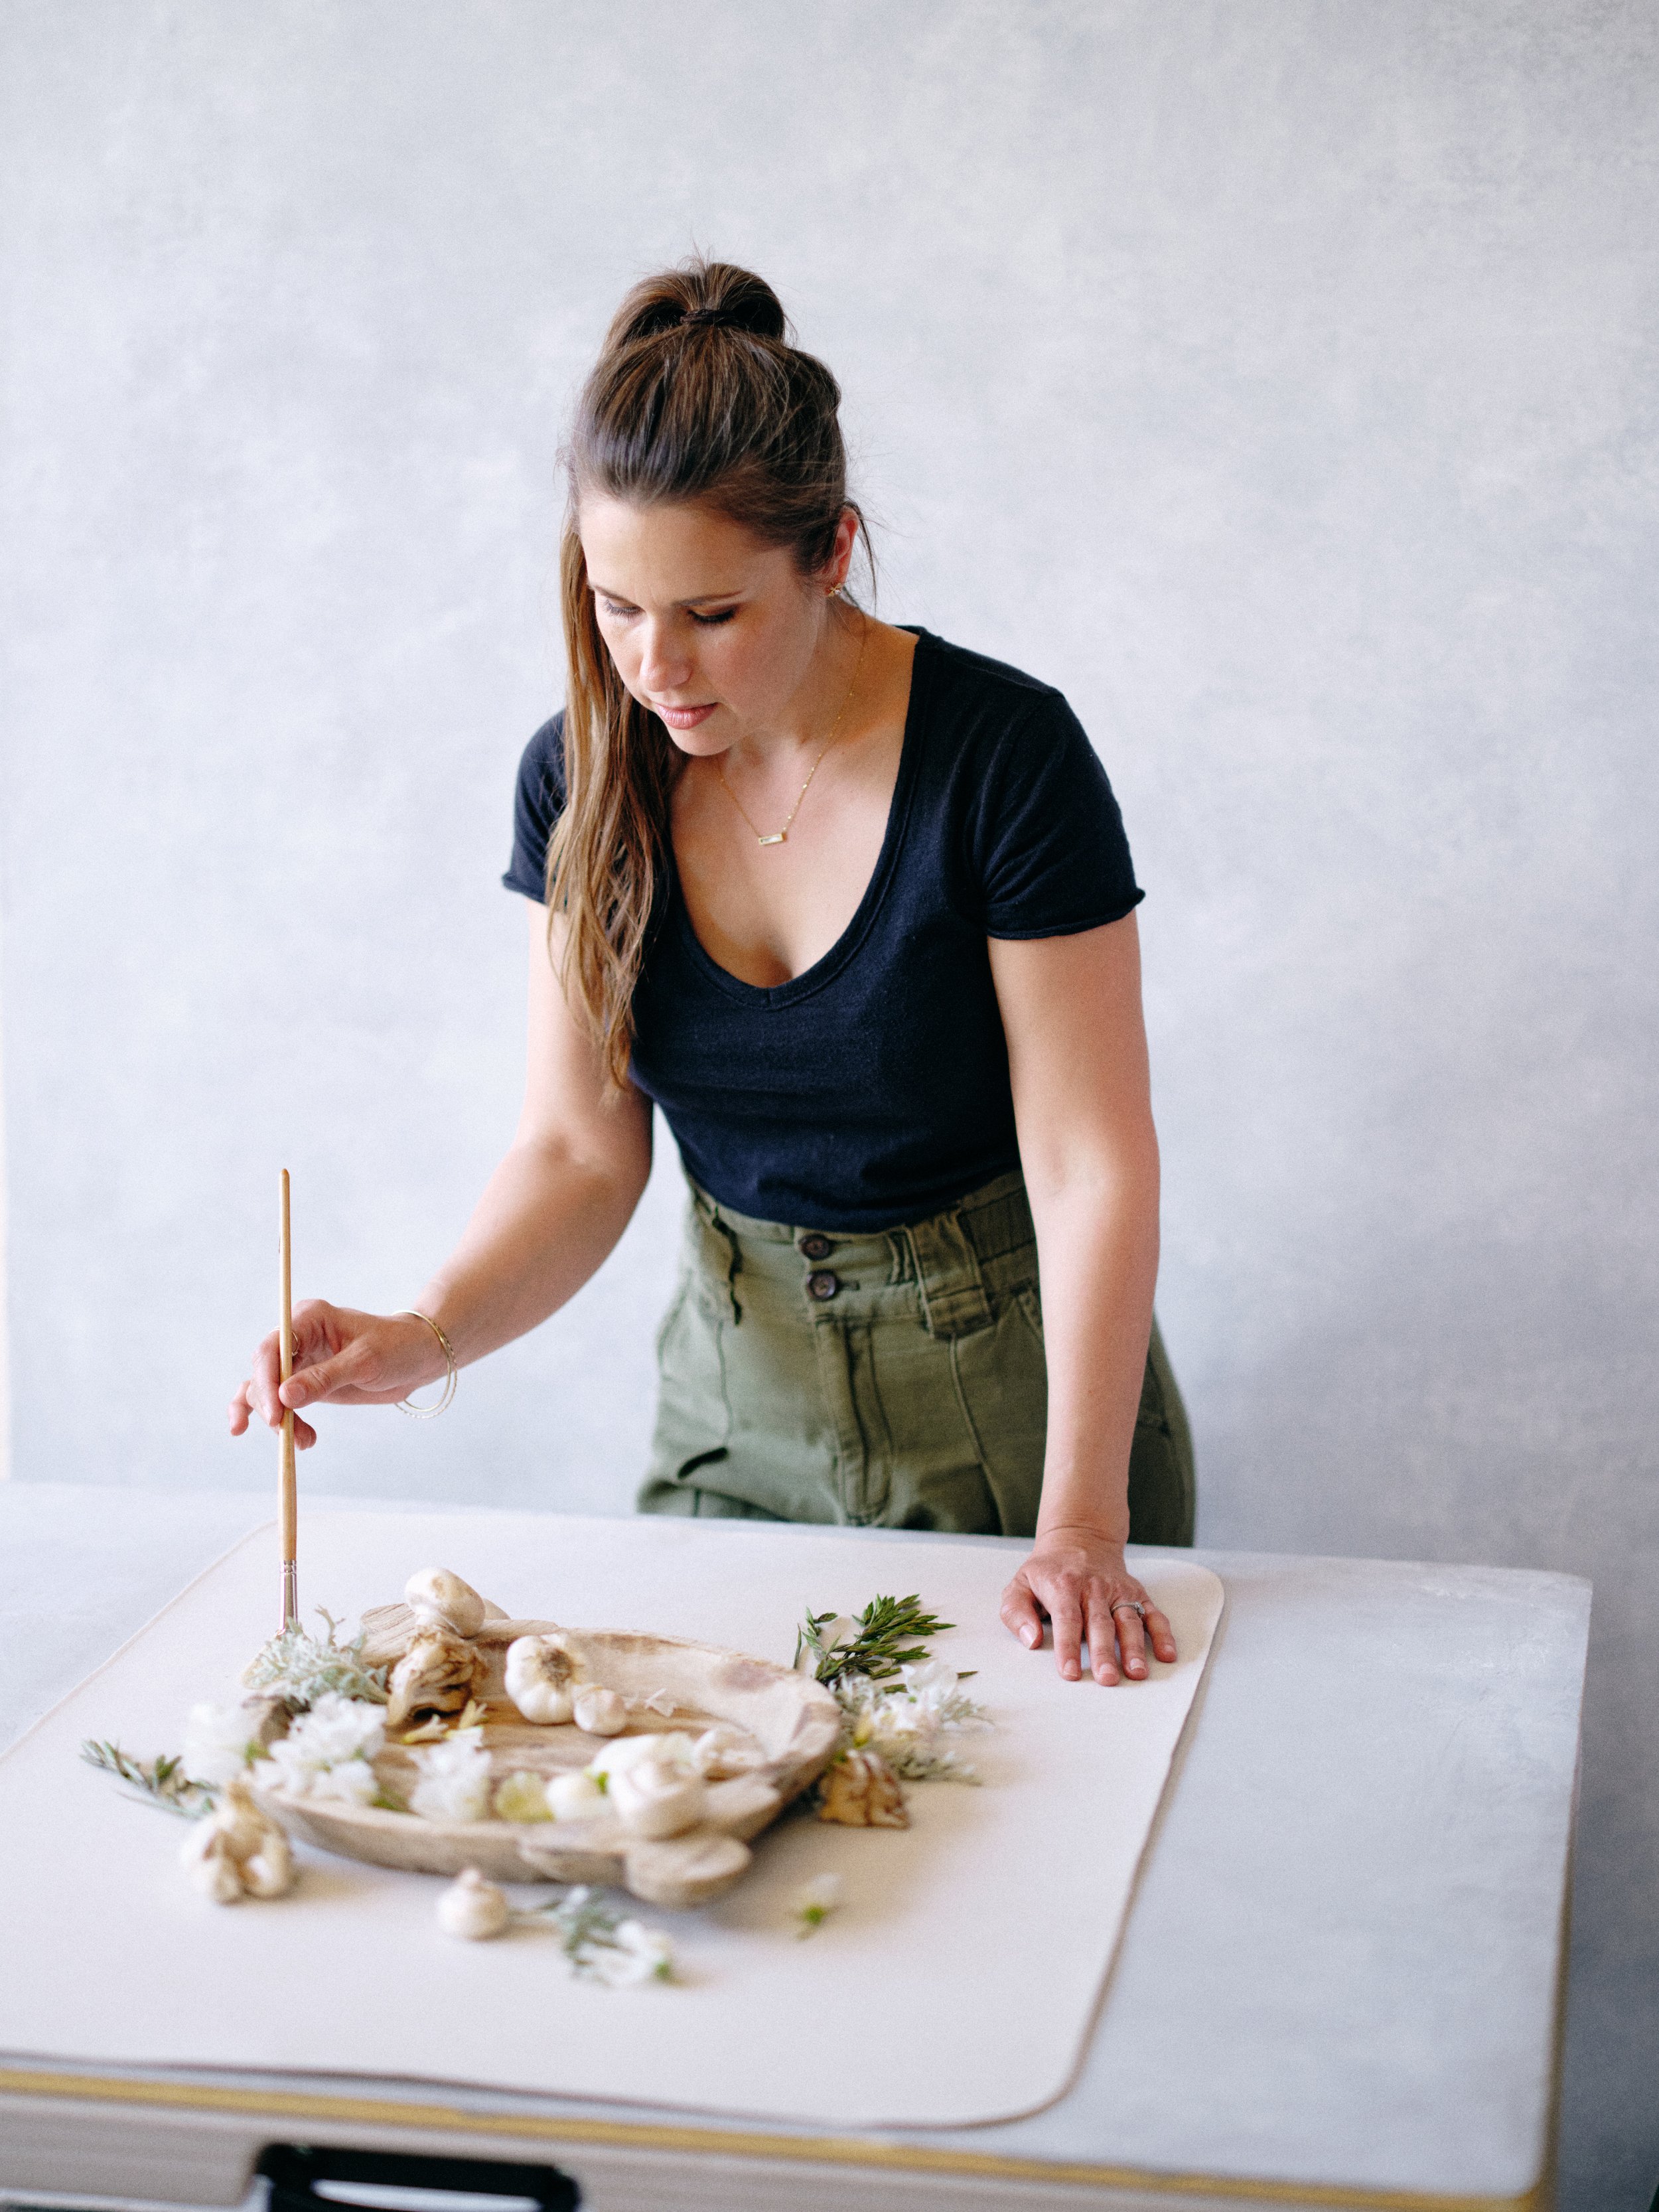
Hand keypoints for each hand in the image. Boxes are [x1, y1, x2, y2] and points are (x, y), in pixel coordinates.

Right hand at [228, 1302, 446, 1449]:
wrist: (417, 1358)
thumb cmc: (396, 1348)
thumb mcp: (365, 1362)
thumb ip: (325, 1378)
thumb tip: (285, 1396)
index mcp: (309, 1318)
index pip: (272, 1349)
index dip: (267, 1381)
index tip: (276, 1413)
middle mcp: (297, 1336)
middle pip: (264, 1372)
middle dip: (271, 1405)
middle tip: (287, 1433)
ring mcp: (298, 1359)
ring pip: (267, 1390)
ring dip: (277, 1418)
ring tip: (304, 1441)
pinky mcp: (303, 1381)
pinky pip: (275, 1399)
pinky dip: (273, 1418)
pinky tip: (279, 1437)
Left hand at [1000, 1525, 1177, 1683]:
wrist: (1080, 1538)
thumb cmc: (1047, 1572)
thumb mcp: (1020, 1584)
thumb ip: (1016, 1612)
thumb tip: (1031, 1640)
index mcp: (1063, 1585)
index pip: (1067, 1618)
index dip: (1068, 1646)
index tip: (1069, 1672)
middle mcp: (1094, 1587)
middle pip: (1100, 1623)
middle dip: (1104, 1653)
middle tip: (1107, 1679)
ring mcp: (1118, 1591)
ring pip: (1128, 1620)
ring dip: (1134, 1647)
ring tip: (1137, 1673)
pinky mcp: (1137, 1594)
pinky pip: (1153, 1614)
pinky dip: (1162, 1634)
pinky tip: (1167, 1655)